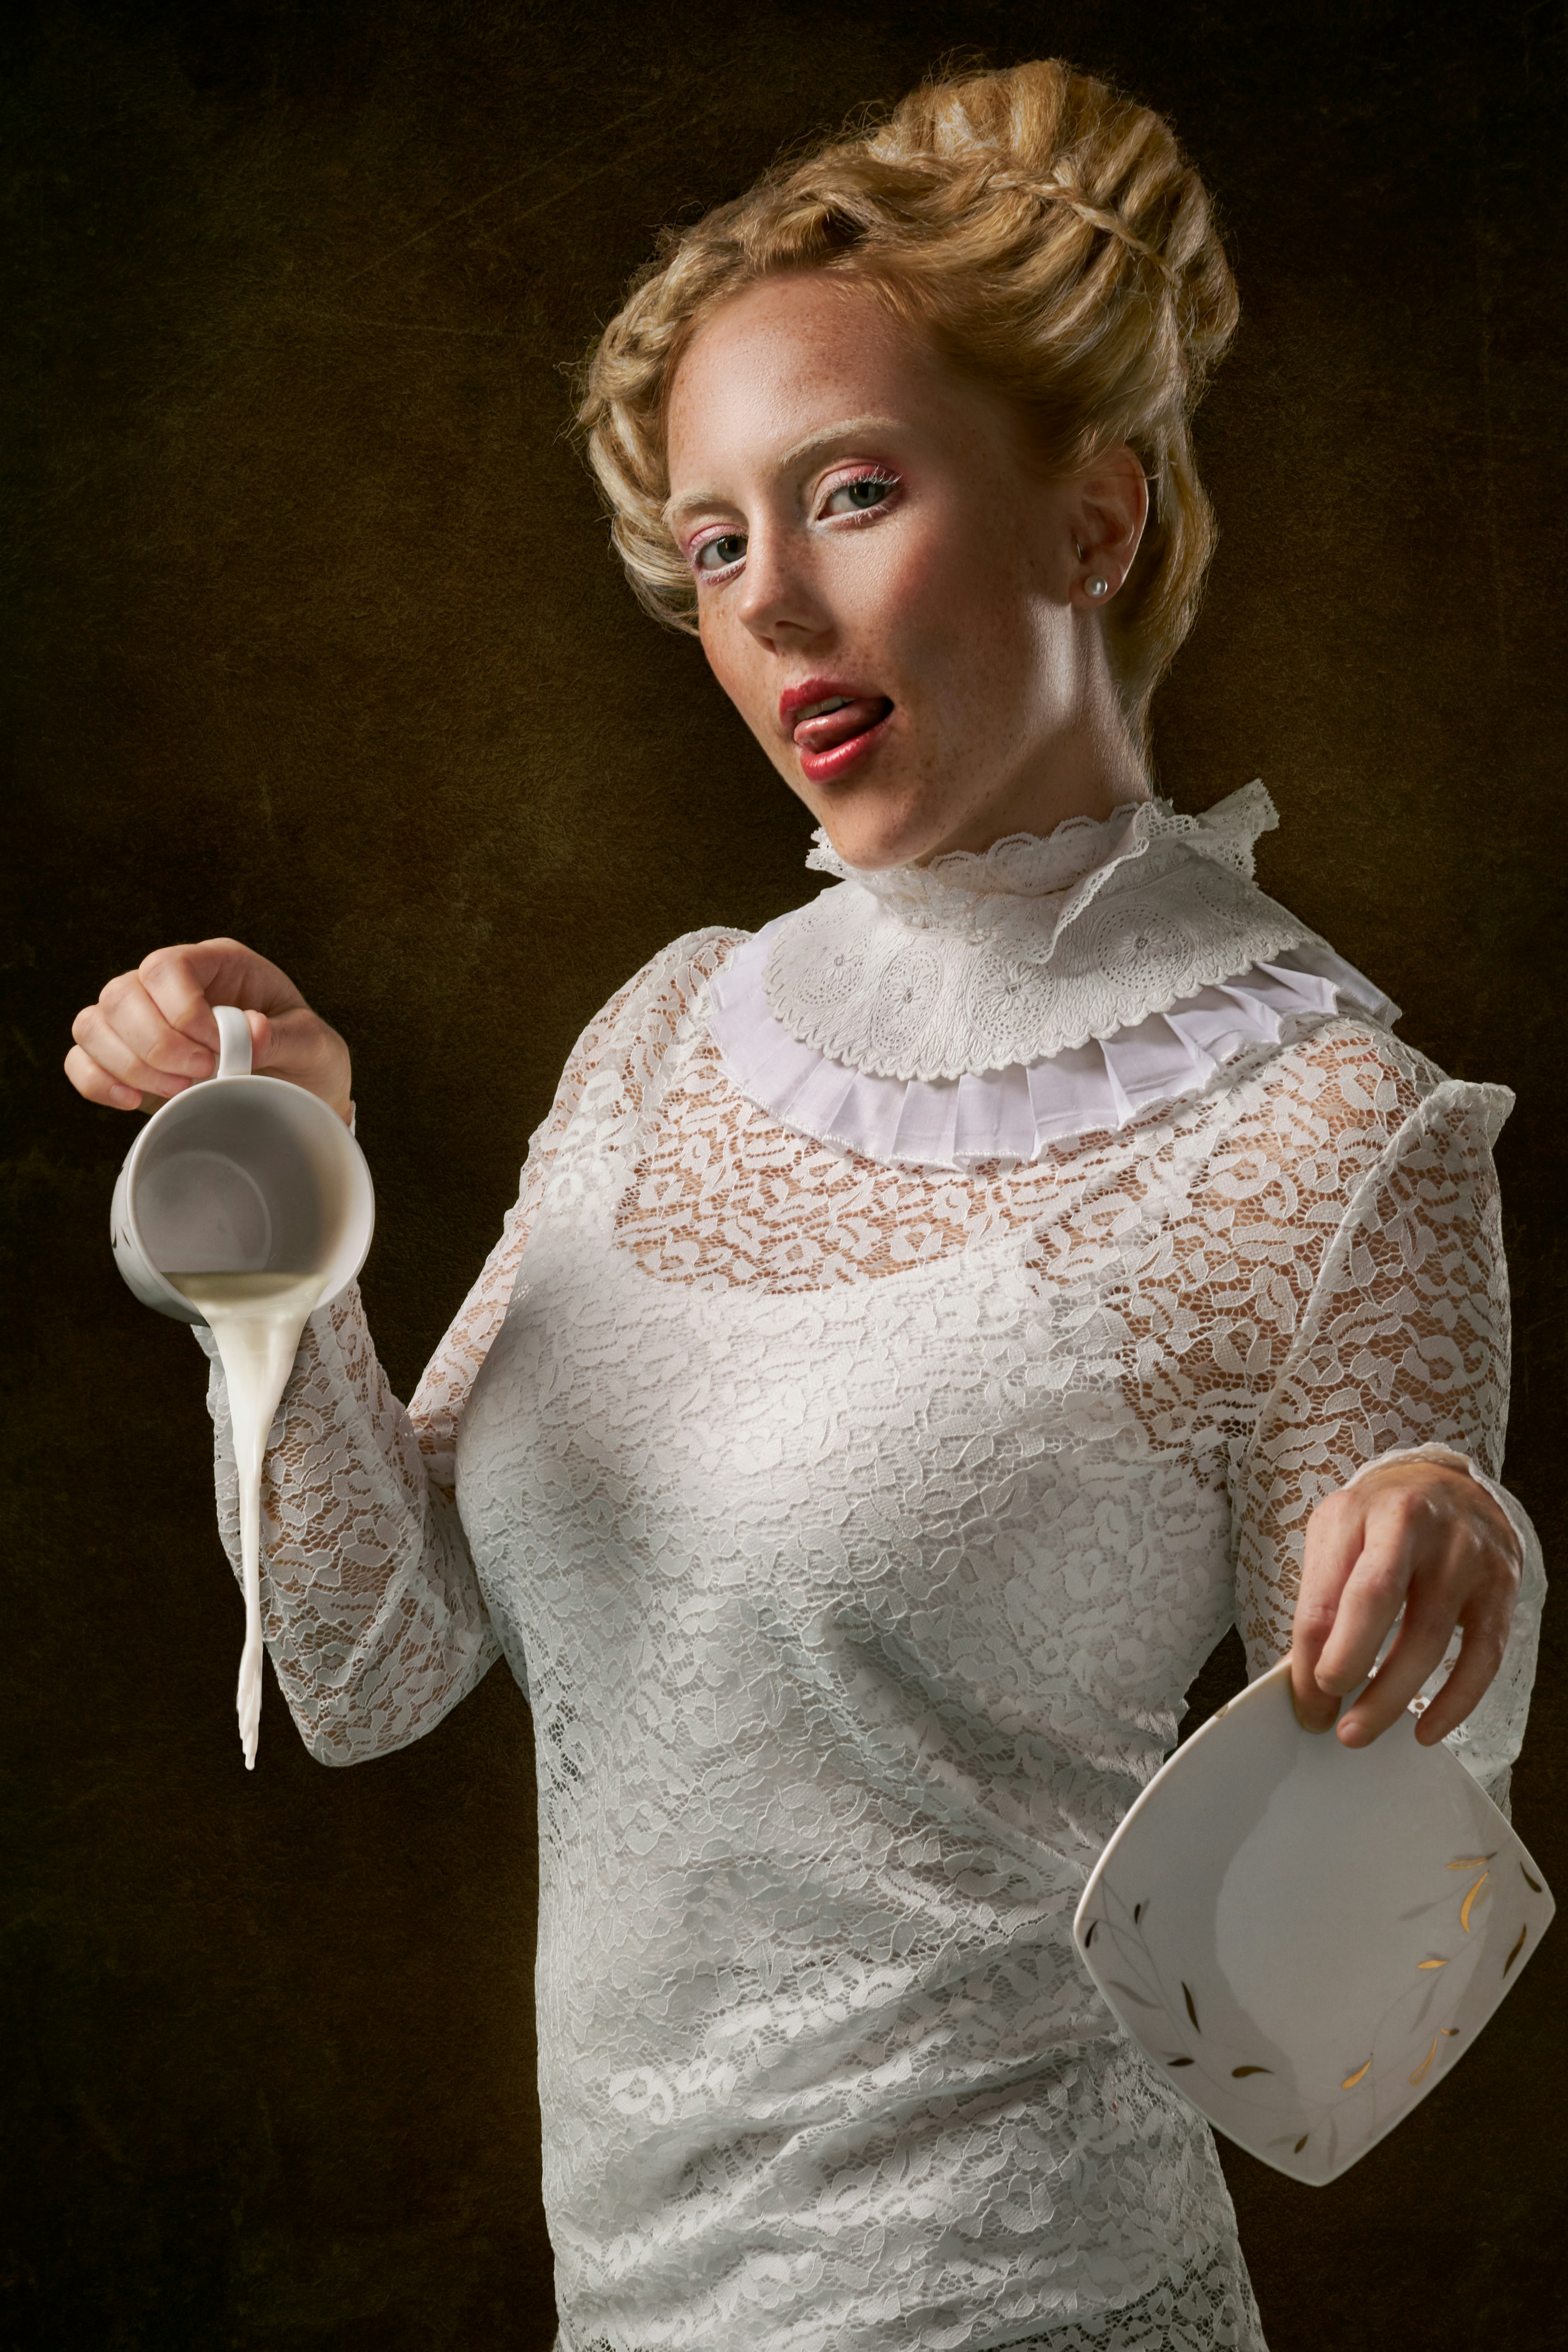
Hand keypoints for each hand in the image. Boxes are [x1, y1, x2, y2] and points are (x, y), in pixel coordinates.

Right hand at [65, 938, 352, 1124]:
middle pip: (121, 993)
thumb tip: (249, 1031)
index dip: (181, 1010)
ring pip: (94, 1023)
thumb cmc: (306, 1061)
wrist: (297, 1099)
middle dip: (155, 1044)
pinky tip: (132, 1101)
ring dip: (128, 1064)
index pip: (169, 966)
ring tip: (181, 1090)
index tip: (217, 1051)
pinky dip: (97, 1081)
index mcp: (219, 965)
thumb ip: (285, 1038)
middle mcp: (171, 985)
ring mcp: (143, 1020)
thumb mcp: (313, 1047)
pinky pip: (82, 1059)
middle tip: (201, 1075)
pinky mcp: (126, 1058)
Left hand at [1289, 1457, 1521, 1747]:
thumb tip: (1303, 1678)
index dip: (1310, 1659)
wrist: (1449, 1484)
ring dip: (1392, 1697)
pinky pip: (1482, 1655)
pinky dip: (1456, 1701)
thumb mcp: (1336, 1537)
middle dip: (1349, 1670)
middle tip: (1334, 1721)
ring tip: (1362, 1729)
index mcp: (1357, 1514)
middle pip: (1375, 1603)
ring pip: (1427, 1638)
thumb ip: (1320, 1598)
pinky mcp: (1500, 1584)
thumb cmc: (1380, 1519)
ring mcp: (1463, 1554)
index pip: (1325, 1595)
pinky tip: (1428, 1728)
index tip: (1306, 1701)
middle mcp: (1412, 1526)